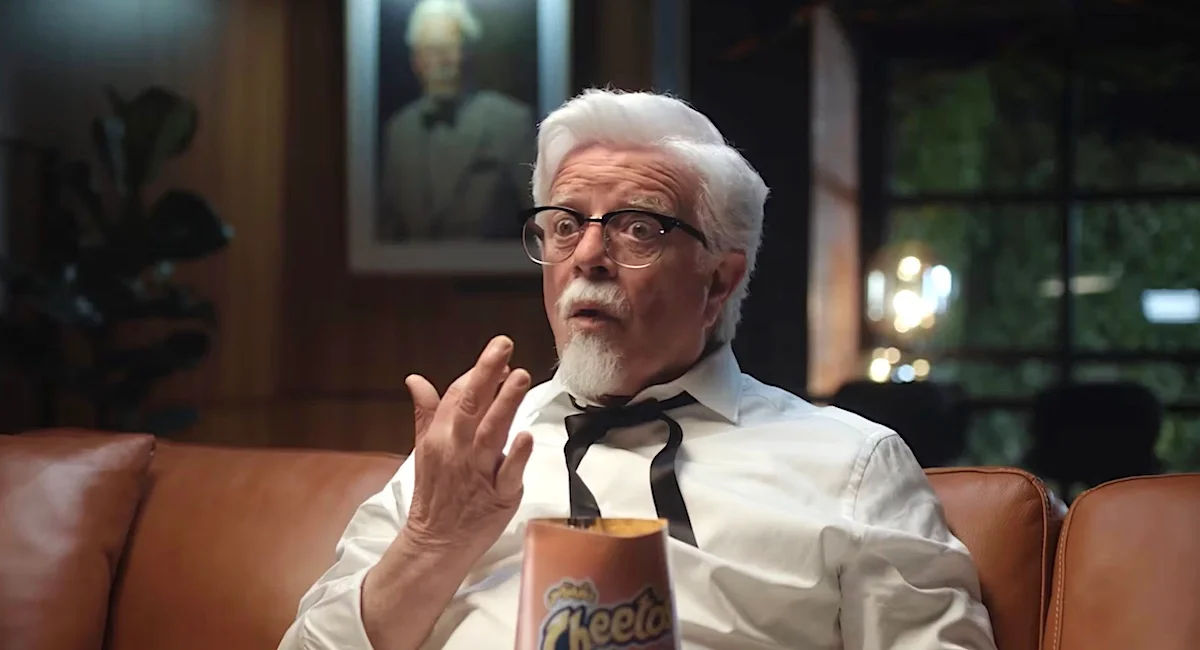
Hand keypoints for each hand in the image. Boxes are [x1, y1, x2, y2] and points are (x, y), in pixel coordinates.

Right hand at [403, 335, 534, 554]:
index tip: (499, 354)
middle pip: (471, 406)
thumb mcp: (424, 450)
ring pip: (492, 433)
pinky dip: (518, 455)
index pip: (458, 396)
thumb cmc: (435, 494)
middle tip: (504, 346)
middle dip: (487, 374)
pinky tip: (527, 435)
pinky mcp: (500, 496)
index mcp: (439, 437)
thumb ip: (426, 413)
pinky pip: (509, 473)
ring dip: (506, 404)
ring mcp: (478, 473)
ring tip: (520, 376)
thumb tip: (415, 379)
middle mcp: (457, 451)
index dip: (479, 373)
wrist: (435, 544)